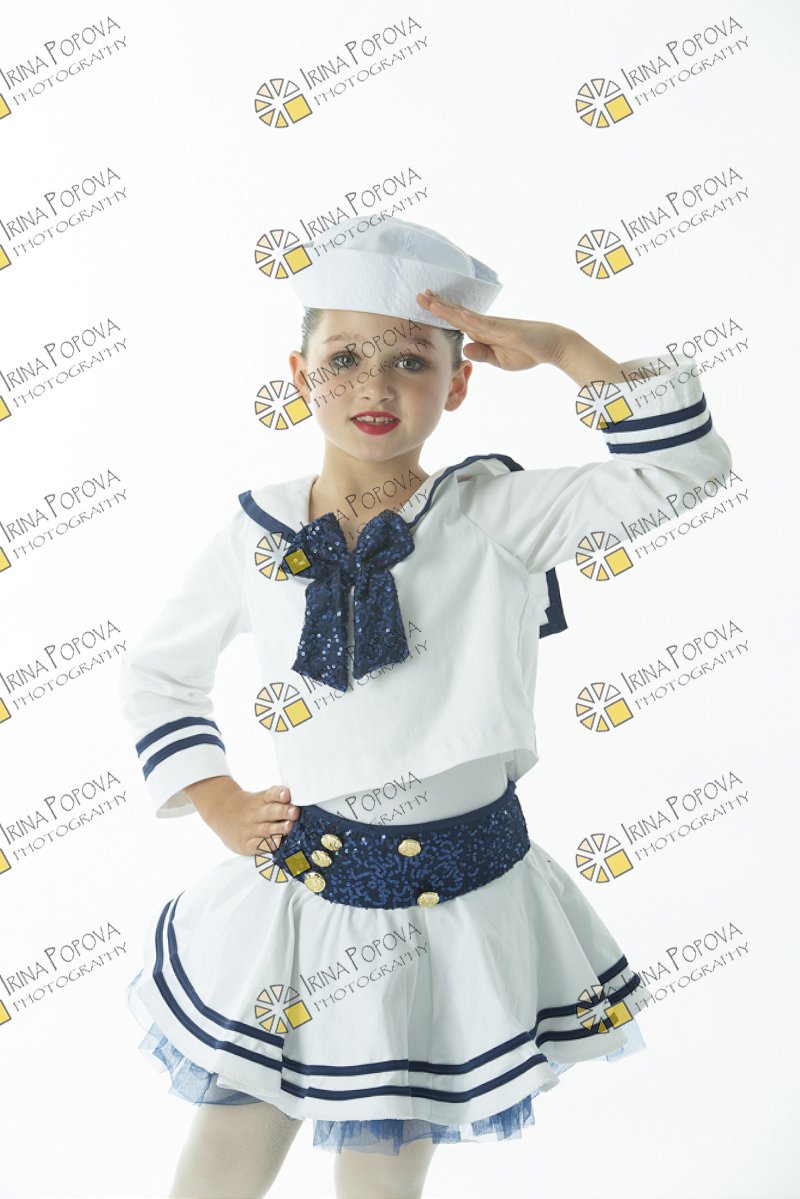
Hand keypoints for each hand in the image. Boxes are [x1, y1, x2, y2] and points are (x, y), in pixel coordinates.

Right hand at [189, 779, 299, 855]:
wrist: (221, 812)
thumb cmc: (249, 807)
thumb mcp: (260, 798)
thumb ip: (278, 801)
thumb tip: (299, 807)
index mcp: (260, 799)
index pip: (271, 794)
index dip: (279, 794)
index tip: (286, 794)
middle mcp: (255, 814)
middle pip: (270, 812)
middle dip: (284, 812)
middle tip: (294, 812)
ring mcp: (249, 830)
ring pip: (266, 830)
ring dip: (279, 829)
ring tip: (289, 827)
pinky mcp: (246, 845)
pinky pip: (259, 847)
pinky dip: (269, 846)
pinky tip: (278, 845)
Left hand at [416, 289, 571, 371]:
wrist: (553, 346)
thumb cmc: (528, 351)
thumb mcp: (499, 360)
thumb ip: (482, 354)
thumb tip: (465, 349)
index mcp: (483, 333)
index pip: (457, 322)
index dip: (441, 313)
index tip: (425, 305)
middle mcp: (486, 325)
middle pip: (457, 313)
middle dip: (437, 305)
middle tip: (418, 294)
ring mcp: (495, 326)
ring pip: (467, 316)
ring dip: (448, 308)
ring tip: (430, 300)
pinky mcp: (507, 329)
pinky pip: (487, 325)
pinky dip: (473, 321)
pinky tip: (460, 316)